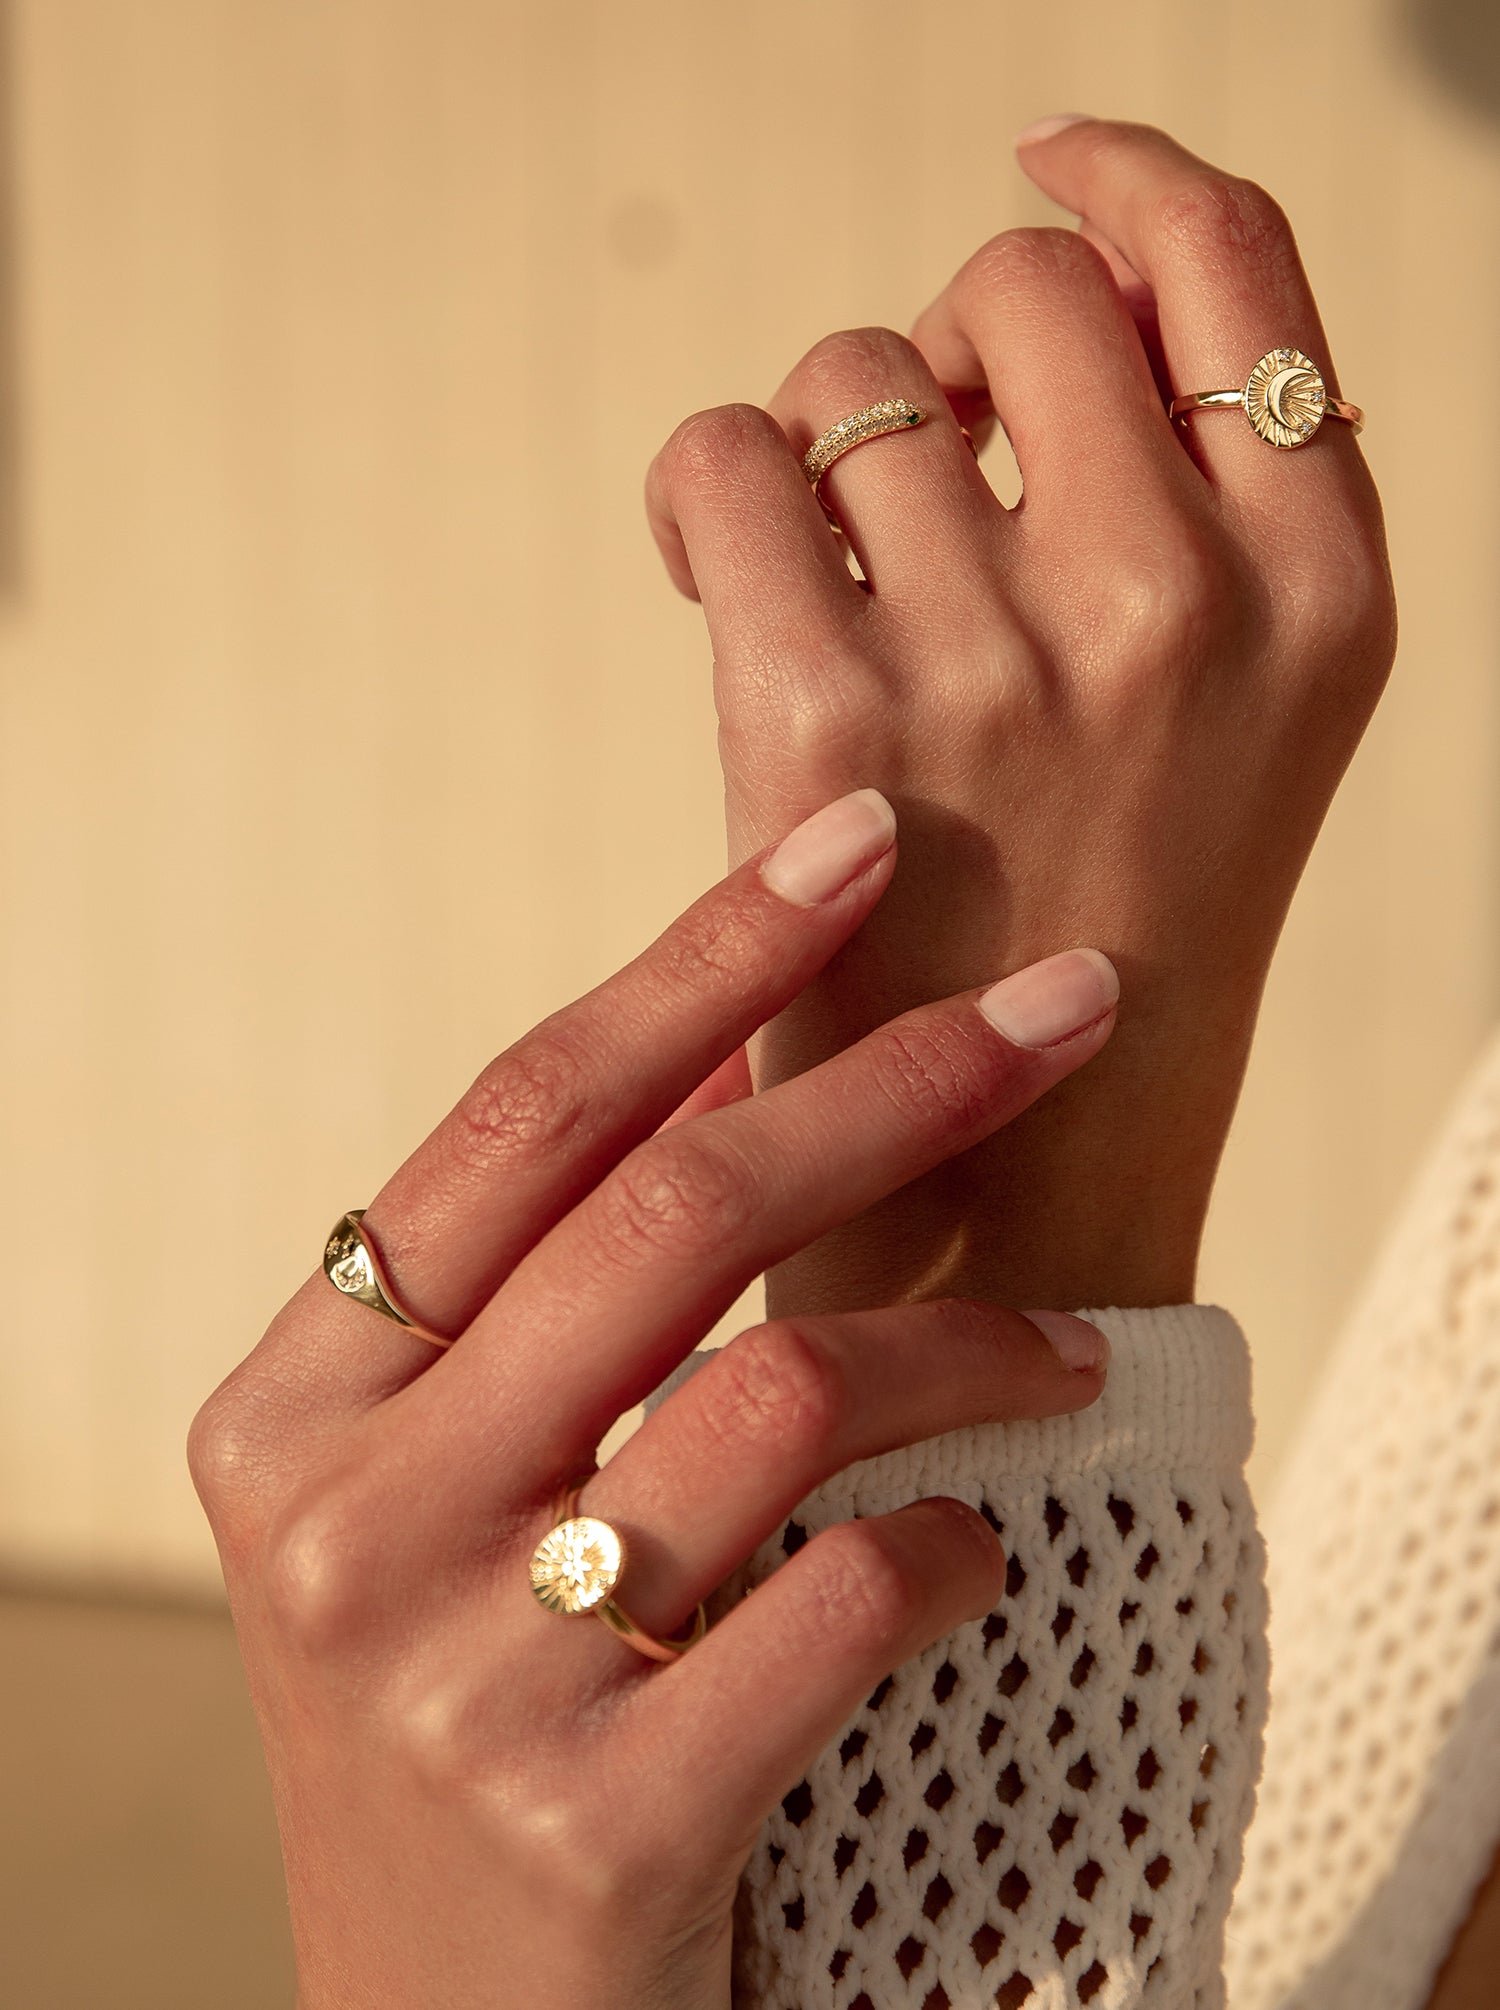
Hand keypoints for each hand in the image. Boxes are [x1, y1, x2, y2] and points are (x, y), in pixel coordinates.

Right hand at [188, 790, 1117, 2009]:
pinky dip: (952, 1546)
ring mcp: (456, 1677)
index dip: (702, 965)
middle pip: (671, 1217)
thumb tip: (756, 1070)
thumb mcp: (443, 1501)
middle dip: (901, 1081)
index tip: (853, 847)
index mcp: (290, 1409)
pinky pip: (844, 1600)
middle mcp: (342, 1522)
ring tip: (1070, 1338)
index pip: (521, 1122)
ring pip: (779, 1390)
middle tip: (1072, 1000)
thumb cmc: (473, 1714)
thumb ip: (547, 1310)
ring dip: (967, 1336)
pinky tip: (980, 1552)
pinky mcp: (593, 1824)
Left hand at [647, 117, 1395, 1314]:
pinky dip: (704, 493)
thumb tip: (1043, 300)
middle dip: (947, 353)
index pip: (1233, 258)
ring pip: (853, 374)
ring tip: (835, 580)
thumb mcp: (1247, 719)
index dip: (1119, 178)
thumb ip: (1208, 507)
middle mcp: (1187, 600)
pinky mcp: (832, 719)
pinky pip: (725, 459)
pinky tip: (719, 570)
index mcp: (1325, 587)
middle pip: (1019, 284)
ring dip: (822, 451)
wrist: (1016, 1189)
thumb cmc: (1111, 934)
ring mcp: (1010, 659)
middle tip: (922, 474)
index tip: (1042, 166)